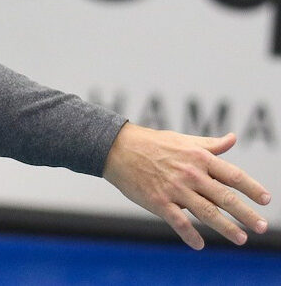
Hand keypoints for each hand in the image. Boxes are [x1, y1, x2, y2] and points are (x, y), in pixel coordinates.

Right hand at [103, 123, 270, 249]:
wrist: (117, 148)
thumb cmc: (152, 143)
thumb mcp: (183, 140)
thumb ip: (209, 144)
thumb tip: (232, 139)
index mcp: (198, 157)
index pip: (232, 174)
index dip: (251, 188)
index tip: (266, 199)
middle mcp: (190, 173)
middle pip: (224, 197)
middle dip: (245, 213)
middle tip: (261, 227)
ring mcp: (174, 188)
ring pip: (206, 212)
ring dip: (226, 228)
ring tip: (241, 239)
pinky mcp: (158, 201)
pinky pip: (179, 222)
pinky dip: (190, 235)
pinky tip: (198, 244)